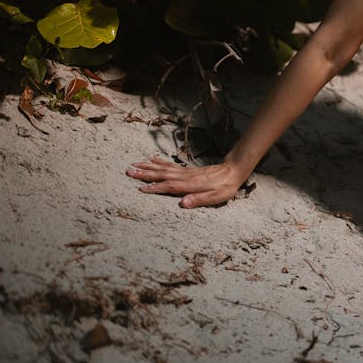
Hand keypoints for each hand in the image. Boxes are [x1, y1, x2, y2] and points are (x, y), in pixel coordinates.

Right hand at [126, 156, 245, 207]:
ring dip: (148, 166)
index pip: (168, 186)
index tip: (140, 188)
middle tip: (129, 171)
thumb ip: (199, 199)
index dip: (154, 188)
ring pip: (163, 168)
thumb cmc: (225, 187)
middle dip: (145, 174)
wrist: (233, 171)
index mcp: (189, 185)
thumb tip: (183, 203)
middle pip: (161, 175)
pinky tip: (152, 159)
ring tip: (134, 164)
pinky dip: (160, 162)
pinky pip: (170, 165)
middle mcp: (185, 176)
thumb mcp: (216, 197)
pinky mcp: (187, 169)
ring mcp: (185, 172)